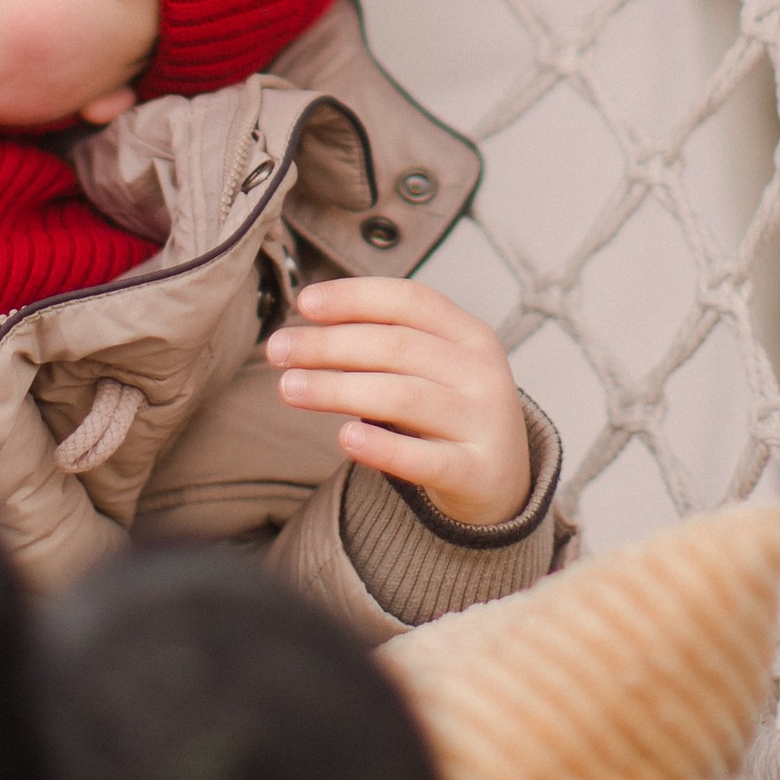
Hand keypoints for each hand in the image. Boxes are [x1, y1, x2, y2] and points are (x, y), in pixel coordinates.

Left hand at [265, 275, 532, 528]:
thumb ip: (385, 343)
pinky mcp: (476, 473)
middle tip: (277, 350)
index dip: (355, 296)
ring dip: (338, 389)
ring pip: (403, 397)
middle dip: (329, 344)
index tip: (304, 303)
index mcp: (470, 334)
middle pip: (397, 347)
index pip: (410, 300)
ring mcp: (484, 423)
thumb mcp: (432, 368)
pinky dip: (382, 447)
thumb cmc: (447, 412)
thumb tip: (308, 320)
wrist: (502, 482)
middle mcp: (481, 373)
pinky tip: (344, 437)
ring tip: (288, 388)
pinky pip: (424, 459)